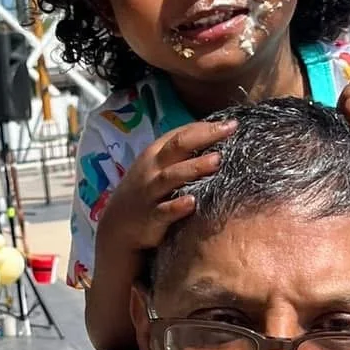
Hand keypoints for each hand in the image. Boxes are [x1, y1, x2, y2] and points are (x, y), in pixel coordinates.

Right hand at [98, 120, 234, 255]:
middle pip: (177, 147)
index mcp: (155, 153)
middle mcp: (152, 169)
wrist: (118, 226)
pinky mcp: (151, 217)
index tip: (232, 123)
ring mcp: (150, 192)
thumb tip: (215, 139)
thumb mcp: (157, 166)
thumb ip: (181, 154)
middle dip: (204, 137)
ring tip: (217, 160)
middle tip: (228, 131)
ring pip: (172, 176)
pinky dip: (177, 206)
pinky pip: (164, 210)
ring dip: (194, 167)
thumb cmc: (146, 191)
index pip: (181, 134)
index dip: (206, 127)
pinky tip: (192, 202)